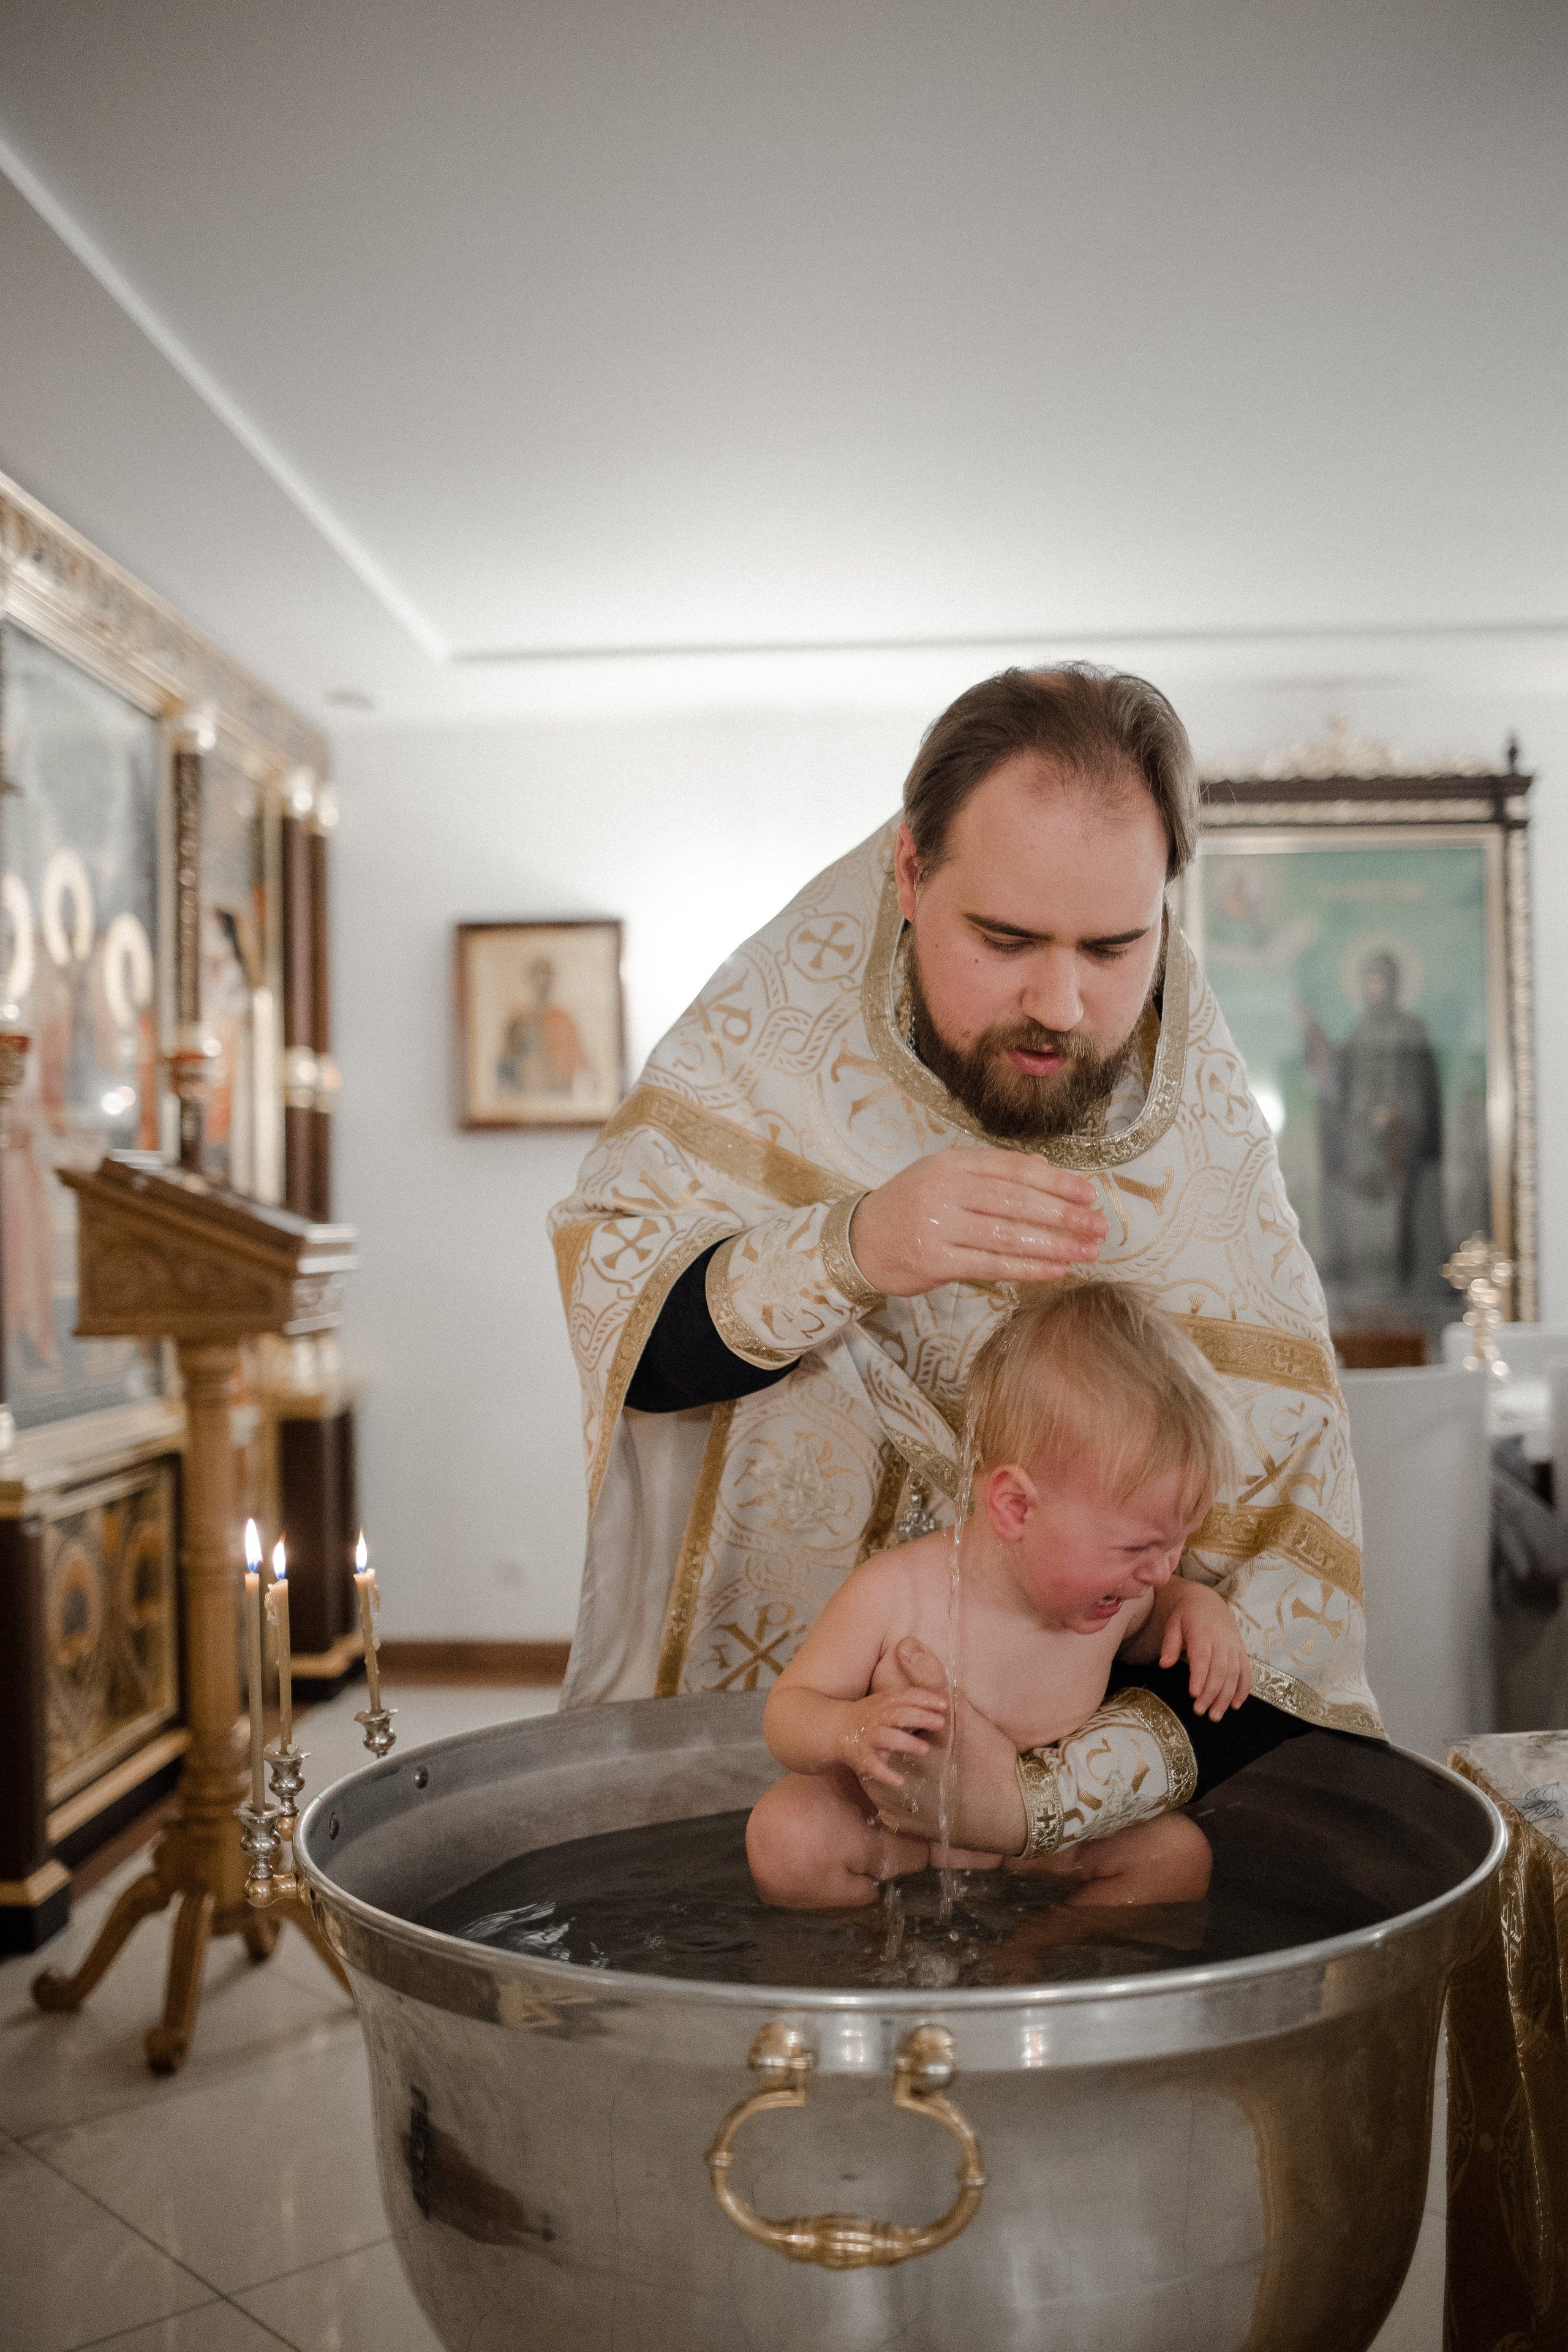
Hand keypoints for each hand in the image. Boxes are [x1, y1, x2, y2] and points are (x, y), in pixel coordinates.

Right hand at [838, 1686, 948, 1791]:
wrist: (834, 1728)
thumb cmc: (869, 1717)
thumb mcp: (885, 1706)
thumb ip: (908, 1708)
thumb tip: (939, 1712)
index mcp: (884, 1703)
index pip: (905, 1696)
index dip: (924, 1699)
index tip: (944, 1704)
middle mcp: (876, 1717)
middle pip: (899, 1715)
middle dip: (920, 1717)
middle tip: (940, 1723)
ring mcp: (868, 1736)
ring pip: (887, 1737)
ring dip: (906, 1743)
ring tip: (924, 1749)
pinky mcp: (860, 1756)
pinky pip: (872, 1765)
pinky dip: (885, 1774)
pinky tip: (899, 1781)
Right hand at [848, 1148, 1107, 1298]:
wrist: (860, 1241)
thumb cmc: (910, 1206)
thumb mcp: (946, 1175)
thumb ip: (994, 1171)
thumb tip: (1045, 1169)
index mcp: (952, 1163)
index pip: (1014, 1170)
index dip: (1056, 1182)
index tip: (1089, 1193)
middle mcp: (946, 1190)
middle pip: (1016, 1202)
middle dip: (1063, 1214)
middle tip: (1099, 1225)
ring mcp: (939, 1226)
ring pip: (1008, 1235)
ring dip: (1054, 1244)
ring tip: (1088, 1250)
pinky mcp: (936, 1261)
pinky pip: (992, 1265)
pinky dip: (1028, 1268)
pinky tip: (1057, 1269)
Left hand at [866, 1637, 1027, 1852]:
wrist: (1014, 1810)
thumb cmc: (988, 1757)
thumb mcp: (959, 1714)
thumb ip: (929, 1678)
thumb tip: (904, 1644)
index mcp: (900, 1752)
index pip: (877, 1729)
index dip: (892, 1723)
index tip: (910, 1724)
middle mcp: (892, 1784)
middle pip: (876, 1756)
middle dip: (889, 1747)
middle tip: (916, 1746)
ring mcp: (898, 1811)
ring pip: (878, 1784)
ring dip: (888, 1773)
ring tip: (918, 1768)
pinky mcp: (908, 1830)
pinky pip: (890, 1809)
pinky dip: (898, 1799)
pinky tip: (919, 1791)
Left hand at [1158, 1584, 1250, 1720]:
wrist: (1208, 1602)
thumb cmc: (1186, 1616)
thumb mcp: (1173, 1624)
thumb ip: (1169, 1644)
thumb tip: (1164, 1664)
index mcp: (1203, 1633)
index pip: (1203, 1658)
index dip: (1200, 1677)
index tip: (1194, 1695)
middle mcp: (1222, 1640)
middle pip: (1220, 1670)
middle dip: (1211, 1694)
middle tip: (1200, 1712)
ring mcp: (1234, 1646)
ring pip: (1234, 1674)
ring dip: (1226, 1697)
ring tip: (1215, 1716)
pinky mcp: (1242, 1651)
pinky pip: (1246, 1672)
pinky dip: (1243, 1689)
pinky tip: (1235, 1705)